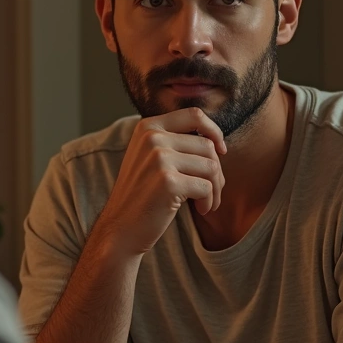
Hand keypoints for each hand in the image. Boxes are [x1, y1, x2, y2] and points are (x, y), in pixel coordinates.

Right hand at [93, 107, 226, 256]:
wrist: (121, 228)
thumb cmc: (142, 195)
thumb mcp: (150, 157)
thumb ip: (174, 140)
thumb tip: (215, 138)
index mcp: (148, 127)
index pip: (194, 115)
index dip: (214, 131)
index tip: (221, 151)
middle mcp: (152, 138)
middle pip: (207, 145)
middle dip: (217, 171)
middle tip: (210, 190)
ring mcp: (159, 159)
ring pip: (211, 166)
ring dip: (216, 188)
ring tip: (206, 202)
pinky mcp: (168, 182)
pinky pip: (207, 187)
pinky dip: (209, 201)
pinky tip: (200, 210)